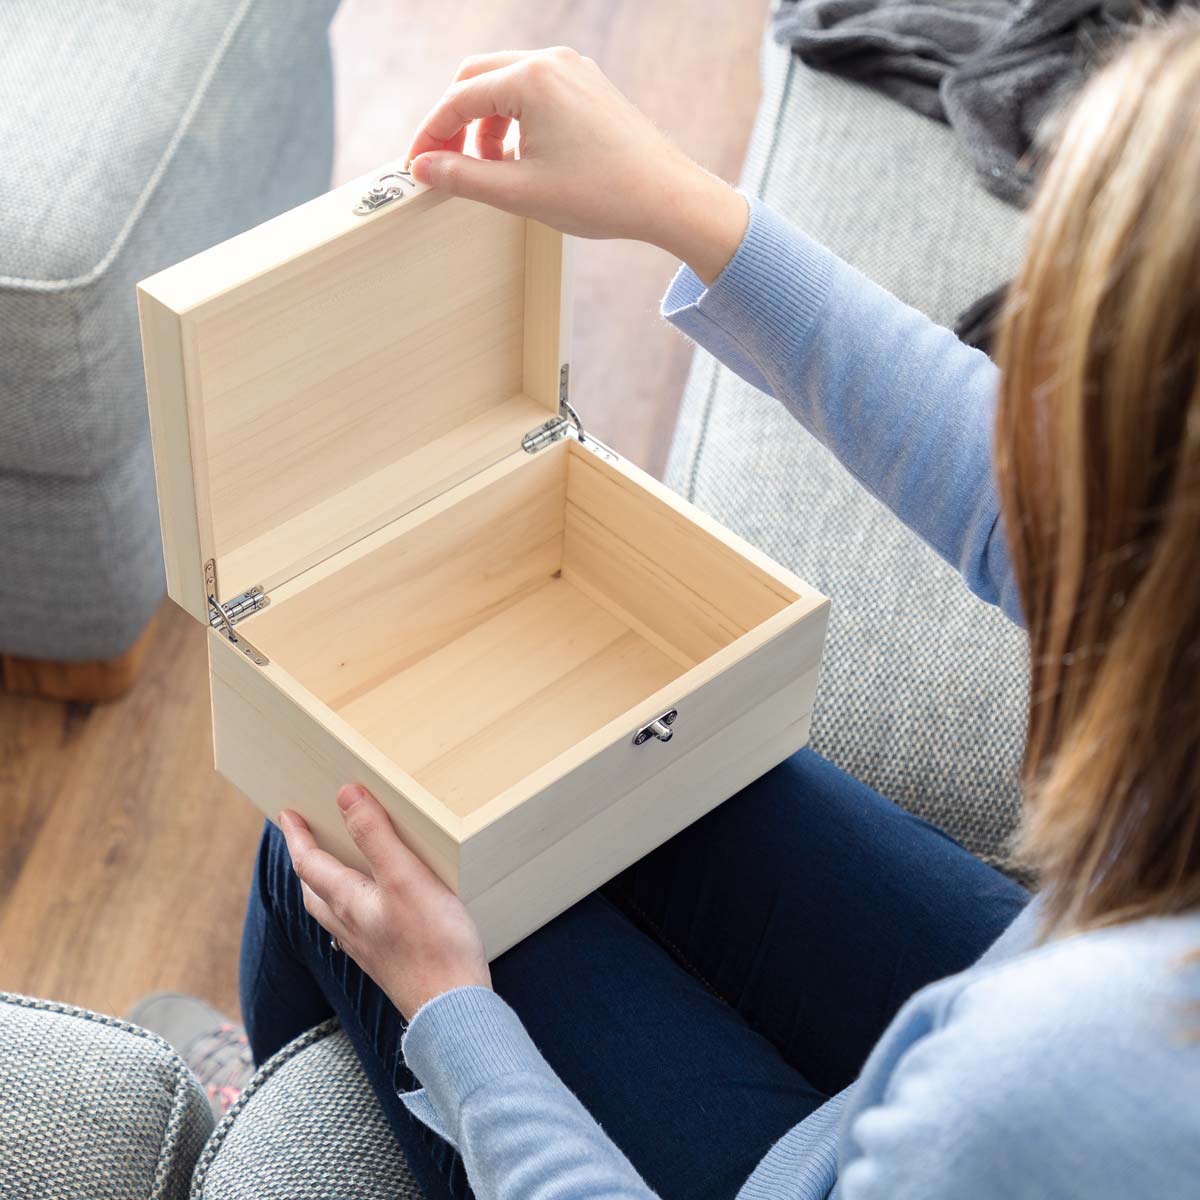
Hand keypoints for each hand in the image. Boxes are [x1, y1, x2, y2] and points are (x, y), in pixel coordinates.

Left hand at [279, 786, 490, 1020]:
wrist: (451, 1010)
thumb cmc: (433, 943)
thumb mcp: (405, 877)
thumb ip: (375, 835)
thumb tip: (346, 795)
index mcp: (349, 903)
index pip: (310, 864)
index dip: (297, 837)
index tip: (286, 814)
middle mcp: (351, 927)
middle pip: (314, 891)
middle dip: (306, 863)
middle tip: (305, 840)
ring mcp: (369, 949)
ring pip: (333, 913)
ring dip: (326, 887)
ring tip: (335, 869)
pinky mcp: (389, 962)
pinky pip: (357, 929)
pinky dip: (353, 909)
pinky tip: (374, 911)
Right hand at [406, 47, 747, 283]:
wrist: (667, 198)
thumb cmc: (601, 195)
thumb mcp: (520, 193)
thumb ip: (463, 178)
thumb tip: (422, 169)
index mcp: (531, 79)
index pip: (458, 100)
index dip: (430, 136)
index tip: (415, 168)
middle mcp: (551, 61)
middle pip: (476, 79)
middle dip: (454, 123)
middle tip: (444, 165)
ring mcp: (573, 70)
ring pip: (505, 85)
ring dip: (485, 124)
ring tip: (489, 171)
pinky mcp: (588, 86)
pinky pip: (535, 93)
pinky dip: (515, 121)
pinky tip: (520, 160)